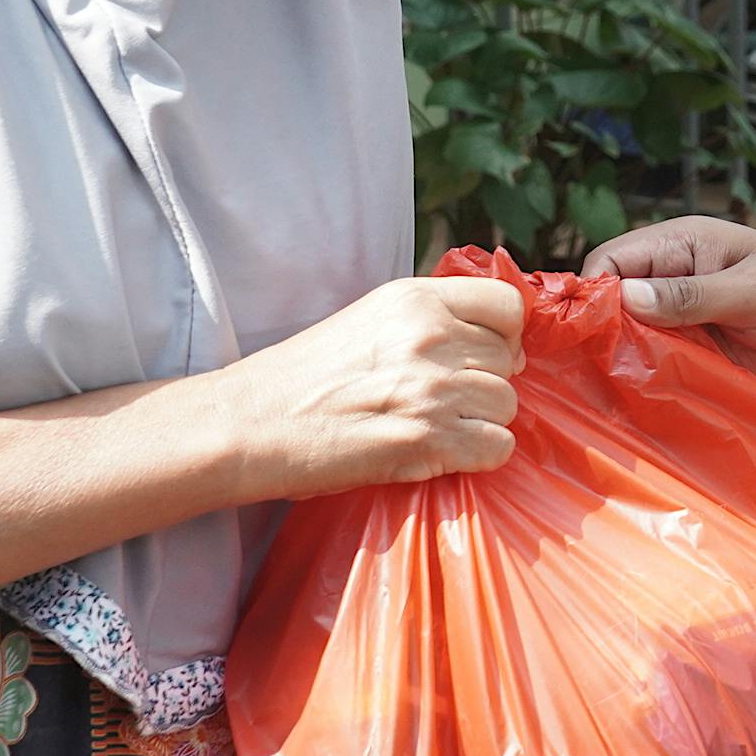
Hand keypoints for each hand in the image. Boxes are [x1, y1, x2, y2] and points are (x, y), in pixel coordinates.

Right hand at [226, 275, 524, 497]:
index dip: (504, 335)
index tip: (484, 357)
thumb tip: (495, 343)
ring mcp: (430, 388)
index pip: (507, 303)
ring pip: (507, 405)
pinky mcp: (426, 440)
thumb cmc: (301, 378)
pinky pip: (498, 447)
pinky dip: (479, 457)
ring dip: (481, 422)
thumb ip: (426, 319)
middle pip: (508, 360)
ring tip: (436, 429)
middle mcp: (430, 335)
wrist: (248, 424)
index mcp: (414, 298)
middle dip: (486, 384)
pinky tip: (441, 455)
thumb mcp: (368, 320)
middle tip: (446, 403)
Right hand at [581, 217, 755, 390]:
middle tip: (596, 369)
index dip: (593, 291)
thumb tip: (628, 297)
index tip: (587, 330)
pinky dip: (646, 380)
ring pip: (628, 336)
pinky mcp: (689, 351)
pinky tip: (638, 400)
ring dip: (623, 360)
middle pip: (612, 301)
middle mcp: (669, 278)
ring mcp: (677, 318)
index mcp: (678, 245)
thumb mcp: (752, 289)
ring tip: (613, 389)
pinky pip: (654, 364)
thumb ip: (692, 295)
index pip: (613, 259)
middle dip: (603, 330)